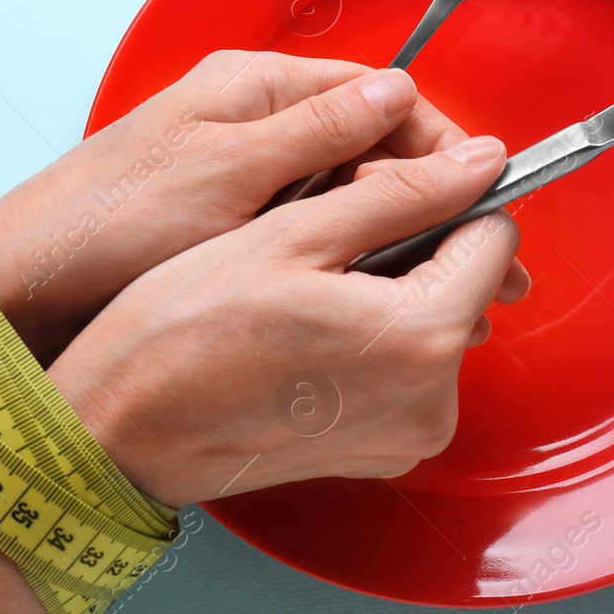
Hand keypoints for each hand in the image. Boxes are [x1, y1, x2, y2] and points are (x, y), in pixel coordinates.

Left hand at [0, 50, 496, 361]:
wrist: (22, 293)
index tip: (485, 199)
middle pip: (375, 150)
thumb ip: (319, 133)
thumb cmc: (108, 224)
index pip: (381, 98)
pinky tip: (384, 303)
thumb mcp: (226, 172)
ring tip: (448, 297)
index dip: (442, 149)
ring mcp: (248, 178)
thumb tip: (400, 93)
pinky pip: (318, 236)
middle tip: (485, 270)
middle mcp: (259, 124)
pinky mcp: (234, 229)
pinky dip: (358, 265)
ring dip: (403, 240)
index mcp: (258, 88)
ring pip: (352, 198)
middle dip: (435, 204)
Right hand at [47, 136, 529, 507]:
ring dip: (391, 287)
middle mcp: (435, 401)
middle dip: (416, 242)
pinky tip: (308, 324)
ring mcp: (410, 435)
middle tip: (326, 233)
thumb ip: (402, 192)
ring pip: (435, 322)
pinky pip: (407, 369)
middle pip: (467, 282)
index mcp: (423, 338)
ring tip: (306, 282)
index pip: (495, 236)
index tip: (394, 182)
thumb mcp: (293, 234)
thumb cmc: (184, 333)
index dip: (447, 193)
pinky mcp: (383, 451)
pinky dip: (373, 335)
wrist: (119, 432)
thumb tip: (478, 162)